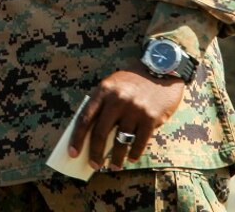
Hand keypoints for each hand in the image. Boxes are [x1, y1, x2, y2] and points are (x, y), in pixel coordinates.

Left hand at [67, 60, 185, 170]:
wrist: (162, 68)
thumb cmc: (133, 81)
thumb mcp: (114, 85)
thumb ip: (103, 106)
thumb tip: (92, 138)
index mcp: (104, 90)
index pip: (85, 118)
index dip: (77, 138)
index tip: (72, 153)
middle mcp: (118, 100)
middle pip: (101, 133)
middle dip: (95, 153)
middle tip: (94, 165)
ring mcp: (135, 109)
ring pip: (121, 141)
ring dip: (116, 159)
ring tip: (114, 167)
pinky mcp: (150, 117)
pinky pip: (139, 142)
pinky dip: (134, 154)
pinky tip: (130, 158)